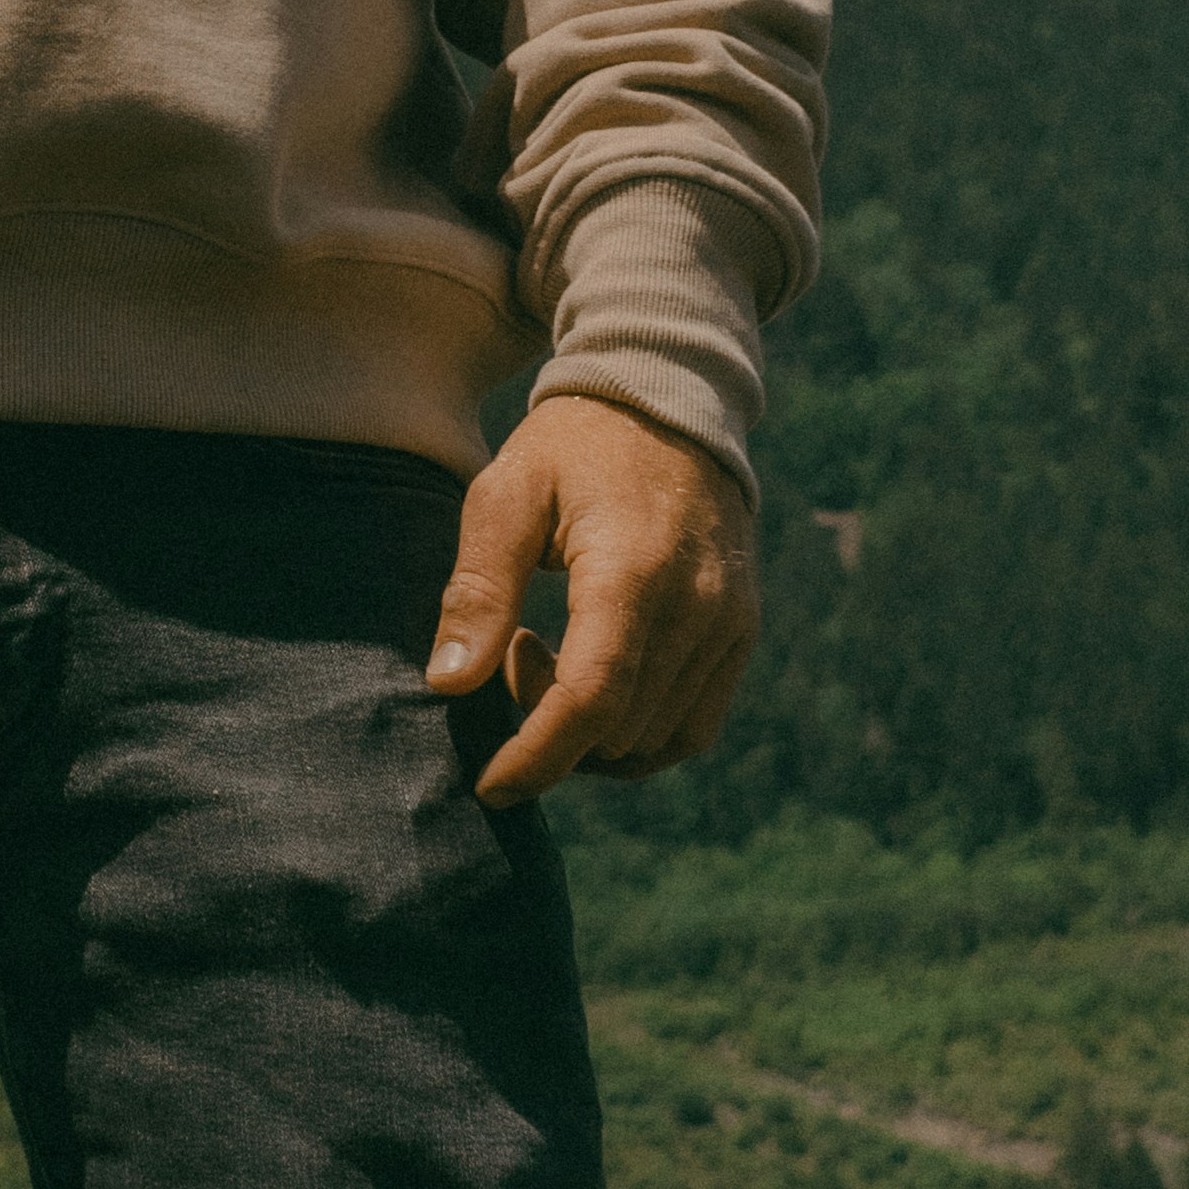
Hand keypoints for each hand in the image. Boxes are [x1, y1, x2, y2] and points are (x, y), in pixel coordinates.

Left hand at [429, 407, 760, 805]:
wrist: (670, 402)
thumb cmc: (573, 447)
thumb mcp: (505, 496)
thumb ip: (478, 590)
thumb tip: (447, 685)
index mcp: (633, 574)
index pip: (591, 700)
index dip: (538, 756)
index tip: (489, 786)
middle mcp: (697, 609)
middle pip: (618, 730)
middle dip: (548, 728)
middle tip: (511, 654)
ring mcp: (730, 626)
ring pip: (655, 741)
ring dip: (590, 732)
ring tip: (549, 652)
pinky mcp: (741, 633)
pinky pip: (693, 725)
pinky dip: (637, 732)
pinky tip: (598, 674)